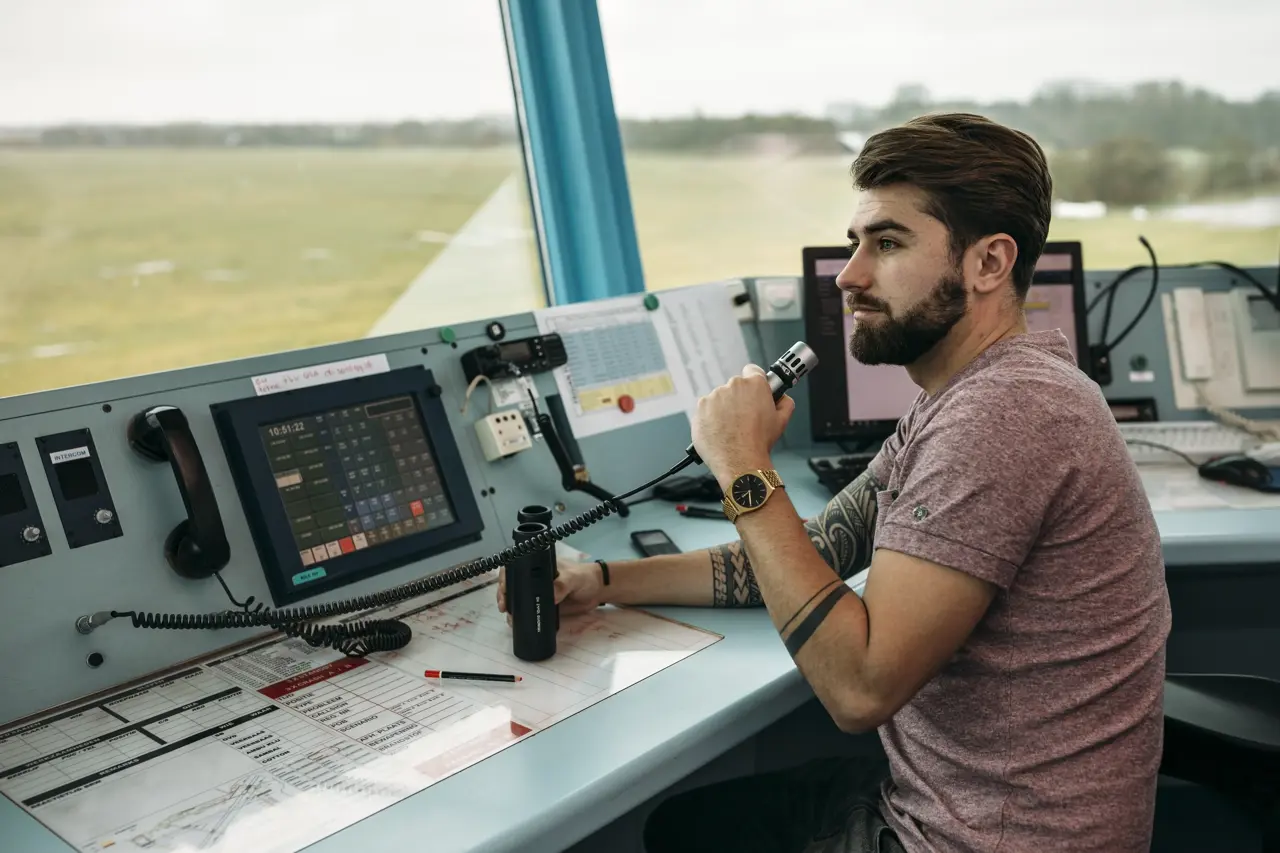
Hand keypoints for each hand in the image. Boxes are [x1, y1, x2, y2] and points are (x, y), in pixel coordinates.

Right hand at [496, 558, 604, 624]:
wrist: (598, 592)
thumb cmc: (585, 577)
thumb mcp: (573, 578)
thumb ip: (562, 585)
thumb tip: (550, 596)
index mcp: (538, 567)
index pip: (515, 568)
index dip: (505, 578)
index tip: (503, 590)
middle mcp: (535, 579)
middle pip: (512, 585)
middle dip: (504, 595)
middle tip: (504, 607)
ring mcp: (538, 594)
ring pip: (518, 599)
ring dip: (510, 608)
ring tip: (510, 617)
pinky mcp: (544, 607)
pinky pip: (529, 611)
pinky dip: (521, 617)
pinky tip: (517, 623)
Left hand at [691, 364, 794, 489]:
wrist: (739, 461)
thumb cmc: (759, 442)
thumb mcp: (782, 421)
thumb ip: (785, 403)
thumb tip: (783, 398)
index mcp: (754, 384)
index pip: (752, 370)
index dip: (754, 381)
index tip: (753, 391)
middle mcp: (732, 386)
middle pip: (734, 387)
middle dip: (738, 399)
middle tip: (744, 417)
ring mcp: (713, 397)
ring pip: (719, 399)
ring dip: (723, 409)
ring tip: (731, 429)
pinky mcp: (700, 410)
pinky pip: (706, 411)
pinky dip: (710, 419)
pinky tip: (719, 432)